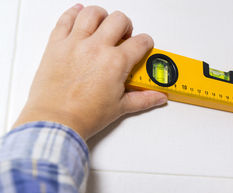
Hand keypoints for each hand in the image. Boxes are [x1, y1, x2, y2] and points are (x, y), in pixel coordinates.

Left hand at [13, 4, 166, 139]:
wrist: (56, 121)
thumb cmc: (84, 116)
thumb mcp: (120, 107)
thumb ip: (143, 99)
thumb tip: (158, 97)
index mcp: (116, 62)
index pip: (140, 42)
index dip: (146, 43)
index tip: (143, 46)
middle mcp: (97, 48)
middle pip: (119, 20)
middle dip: (126, 26)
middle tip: (124, 37)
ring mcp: (75, 43)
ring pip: (92, 13)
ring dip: (102, 16)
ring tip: (103, 26)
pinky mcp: (56, 44)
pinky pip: (65, 19)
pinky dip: (74, 13)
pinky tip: (80, 15)